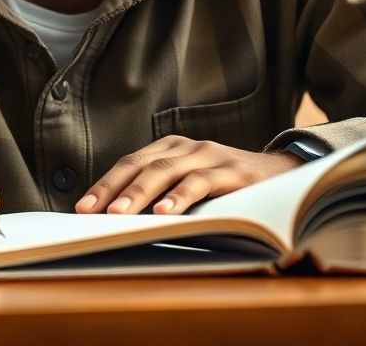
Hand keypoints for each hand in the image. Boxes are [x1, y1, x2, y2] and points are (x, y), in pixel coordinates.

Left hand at [75, 137, 302, 215]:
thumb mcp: (190, 184)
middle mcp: (186, 146)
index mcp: (170, 147)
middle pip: (141, 165)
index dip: (105, 184)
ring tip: (119, 214)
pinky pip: (202, 182)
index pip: (129, 164)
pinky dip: (180, 197)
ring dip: (140, 194)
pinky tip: (165, 212)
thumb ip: (161, 193)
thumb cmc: (227, 186)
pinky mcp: (233, 170)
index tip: (82, 208)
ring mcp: (210, 155)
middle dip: (113, 189)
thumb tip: (119, 219)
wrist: (283, 174)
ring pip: (166, 171)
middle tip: (91, 212)